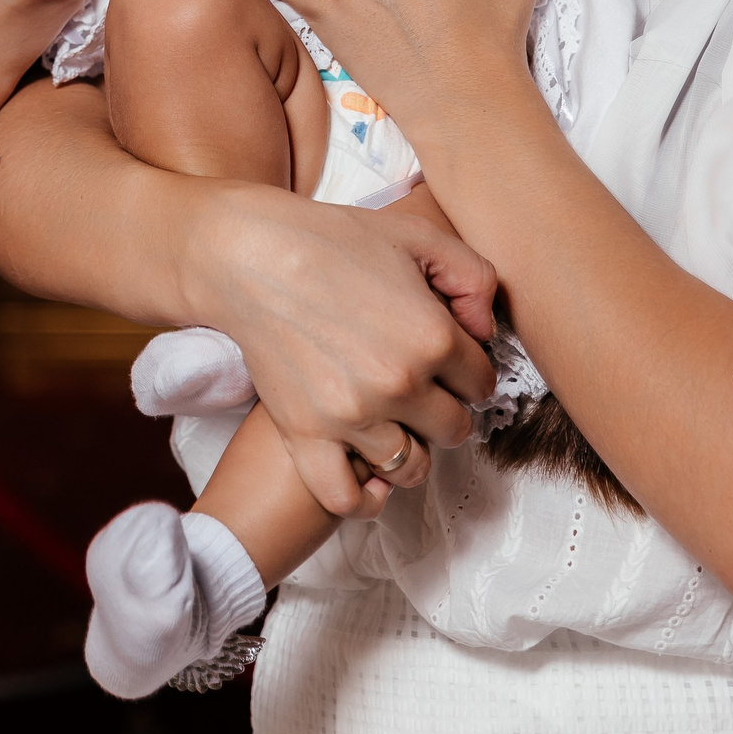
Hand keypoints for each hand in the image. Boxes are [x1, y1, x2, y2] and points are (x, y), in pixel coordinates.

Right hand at [189, 185, 499, 515]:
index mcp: (432, 336)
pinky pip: (349, 498)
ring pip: (413, 467)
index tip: (442, 358)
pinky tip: (365, 469)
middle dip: (442, 407)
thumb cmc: (329, 240)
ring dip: (409, 447)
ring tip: (390, 421)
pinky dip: (364, 495)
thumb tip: (485, 331)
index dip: (466, 367)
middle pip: (455, 428)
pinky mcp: (306, 435)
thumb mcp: (416, 236)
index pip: (482, 382)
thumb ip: (474, 277)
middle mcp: (398, 383)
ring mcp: (351, 416)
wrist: (247, 256)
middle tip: (415, 385)